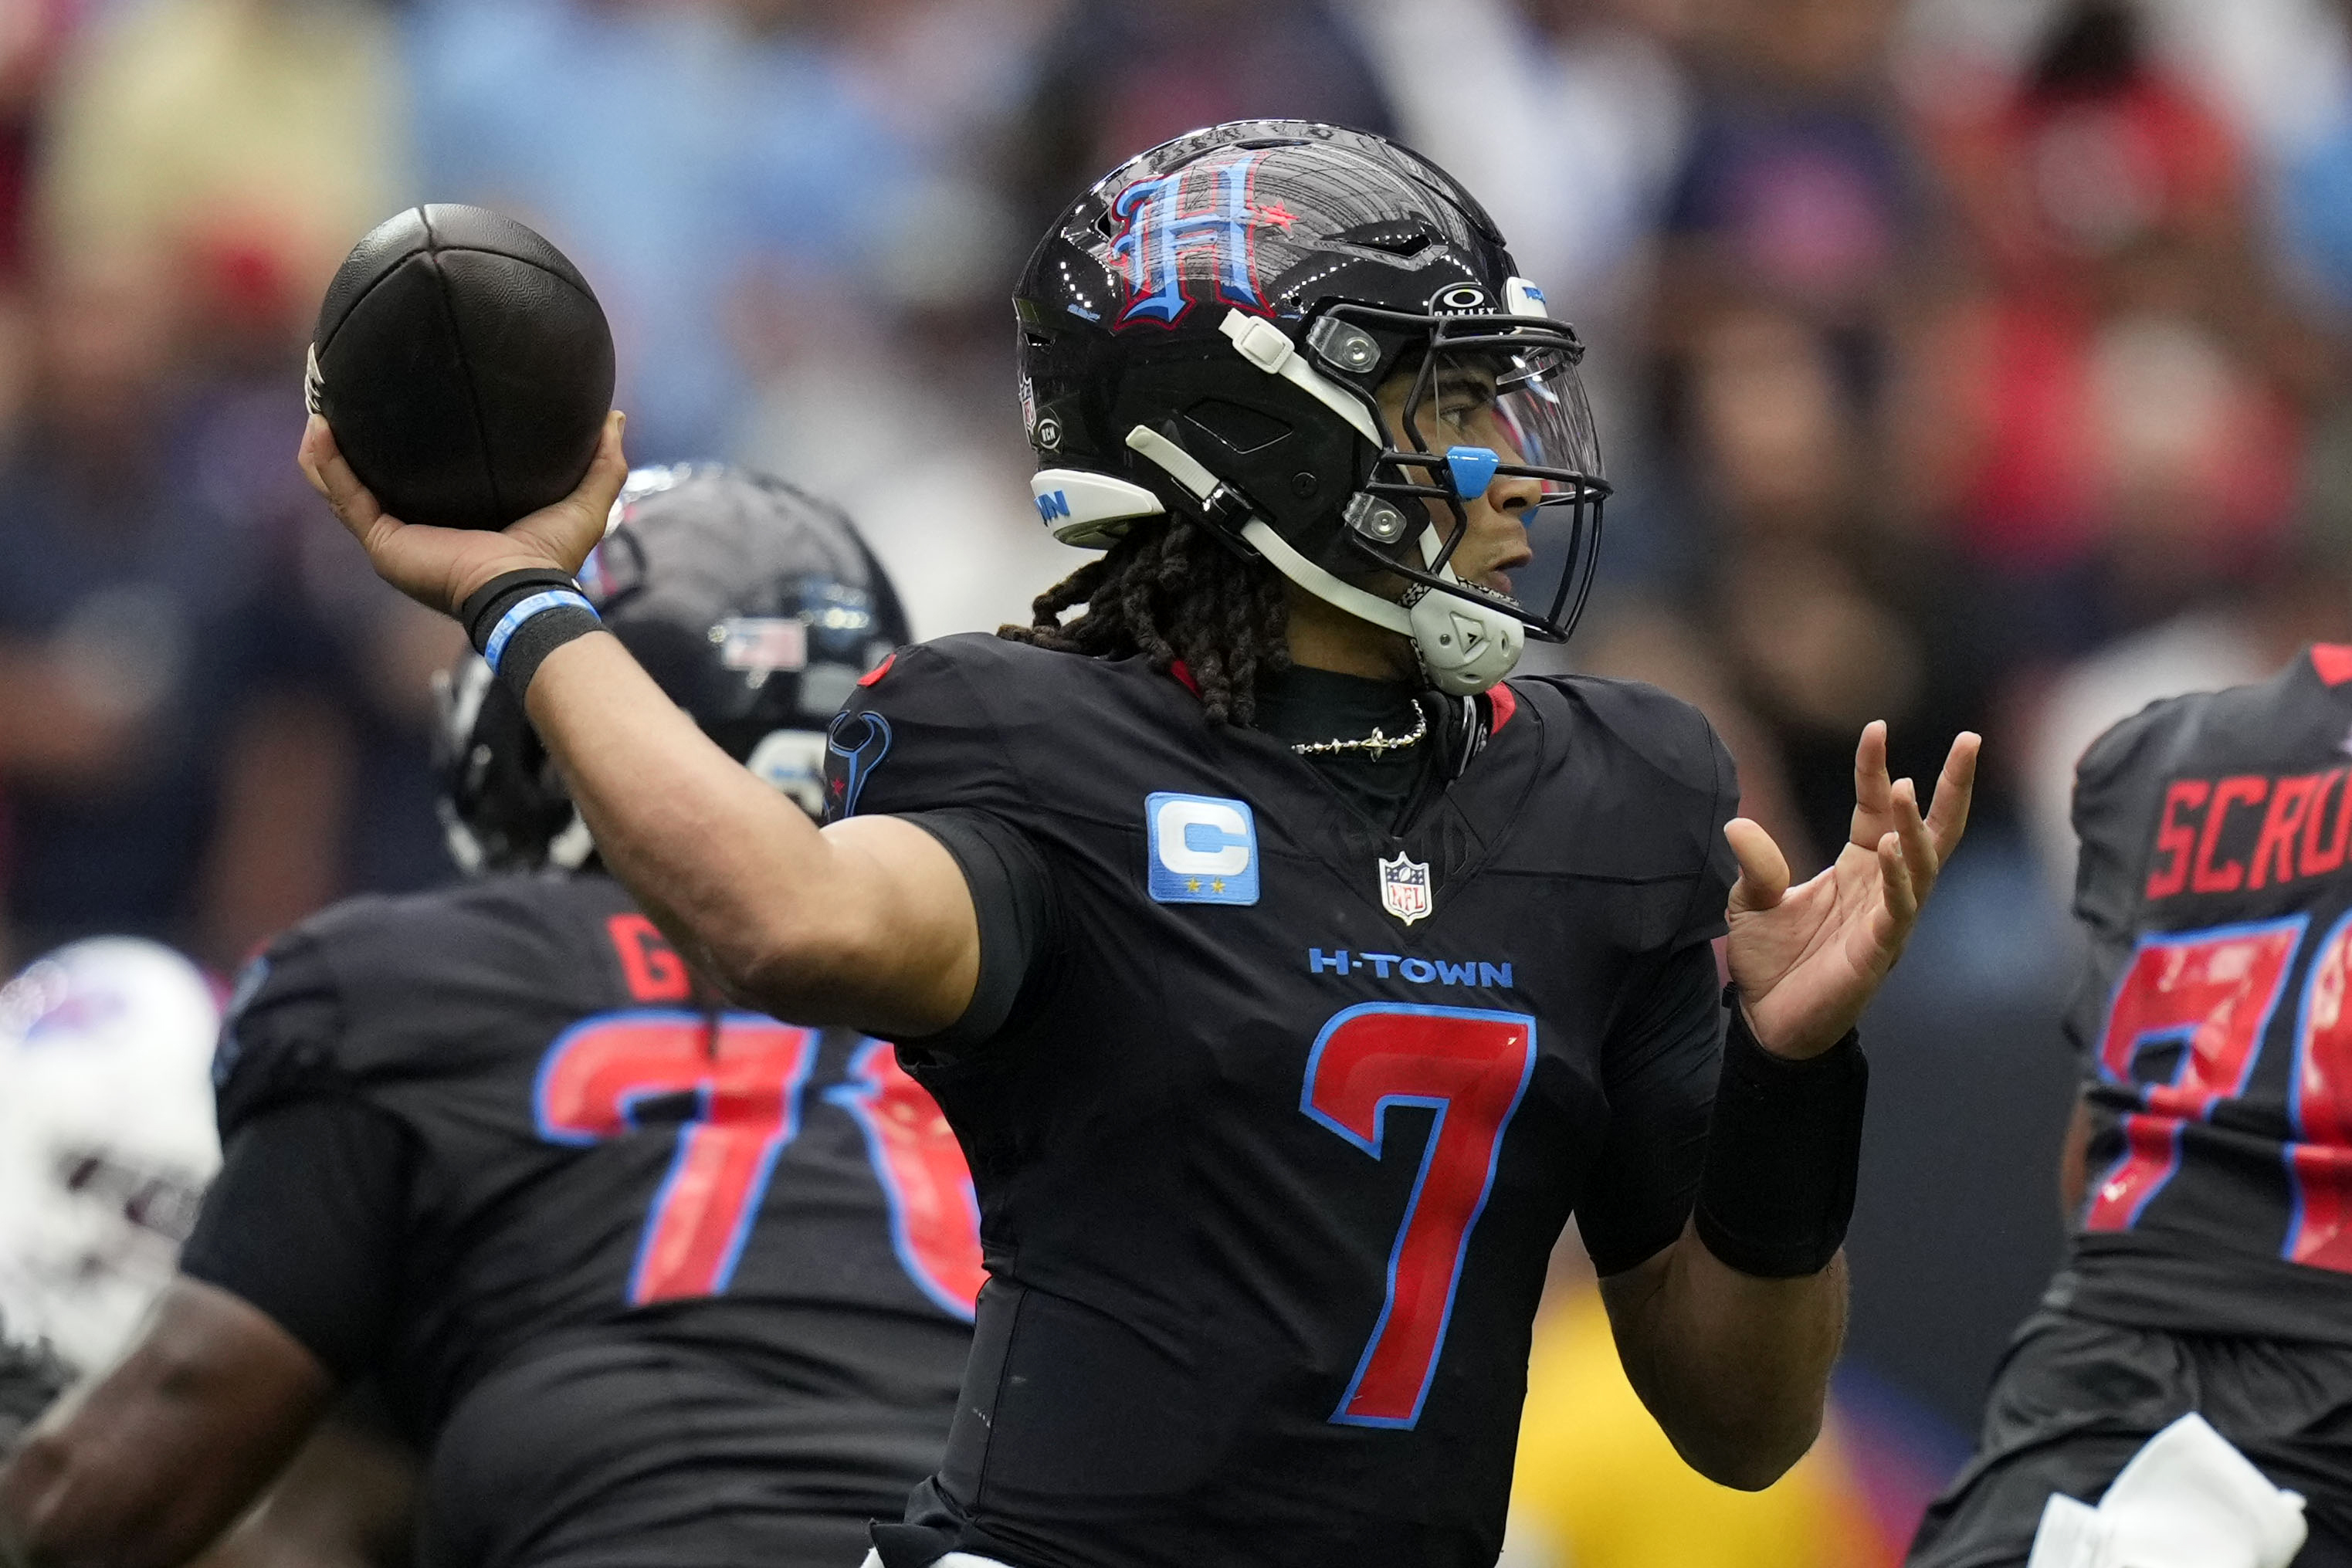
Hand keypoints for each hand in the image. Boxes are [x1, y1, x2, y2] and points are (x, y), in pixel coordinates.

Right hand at [296, 411, 629, 617]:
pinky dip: (328, 463)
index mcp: (452, 523)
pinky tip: (319, 426)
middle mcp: (417, 531)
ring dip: (327, 451)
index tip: (400, 404)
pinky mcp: (383, 542)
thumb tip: (615, 417)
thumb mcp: (585, 502)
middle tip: (345, 397)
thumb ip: (603, 462)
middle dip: (353, 445)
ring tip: (318, 406)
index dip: (407, 449)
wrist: (524, 591)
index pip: (420, 482)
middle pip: (371, 482)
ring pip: (344, 488)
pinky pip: (344, 495)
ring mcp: (395, 539)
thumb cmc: (552, 560)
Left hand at [1724, 721, 1979, 1059]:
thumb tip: (1738, 825)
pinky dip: (1901, 879)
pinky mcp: (1879, 952)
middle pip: (1932, 829)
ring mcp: (1887, 919)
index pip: (1874, 807)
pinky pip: (1899, 910)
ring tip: (1906, 787)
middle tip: (1970, 739)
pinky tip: (1895, 848)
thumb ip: (1755, 864)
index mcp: (1858, 868)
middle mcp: (1883, 888)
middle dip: (1953, 786)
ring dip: (1915, 826)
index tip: (1876, 728)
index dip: (1875, 768)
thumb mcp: (1749, 902)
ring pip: (1923, 865)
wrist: (1767, 1024)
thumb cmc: (1771, 962)